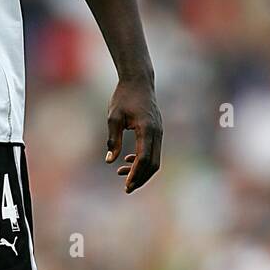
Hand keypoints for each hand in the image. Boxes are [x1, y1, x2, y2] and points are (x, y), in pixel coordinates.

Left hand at [105, 77, 162, 192]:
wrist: (138, 81)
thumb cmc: (123, 97)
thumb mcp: (113, 117)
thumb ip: (113, 139)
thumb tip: (110, 160)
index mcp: (147, 129)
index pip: (144, 159)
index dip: (136, 174)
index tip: (126, 186)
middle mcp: (157, 132)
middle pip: (154, 164)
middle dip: (141, 178)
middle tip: (127, 188)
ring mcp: (159, 132)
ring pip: (155, 159)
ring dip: (142, 170)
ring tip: (123, 175)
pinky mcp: (157, 131)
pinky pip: (153, 151)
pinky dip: (143, 160)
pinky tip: (128, 161)